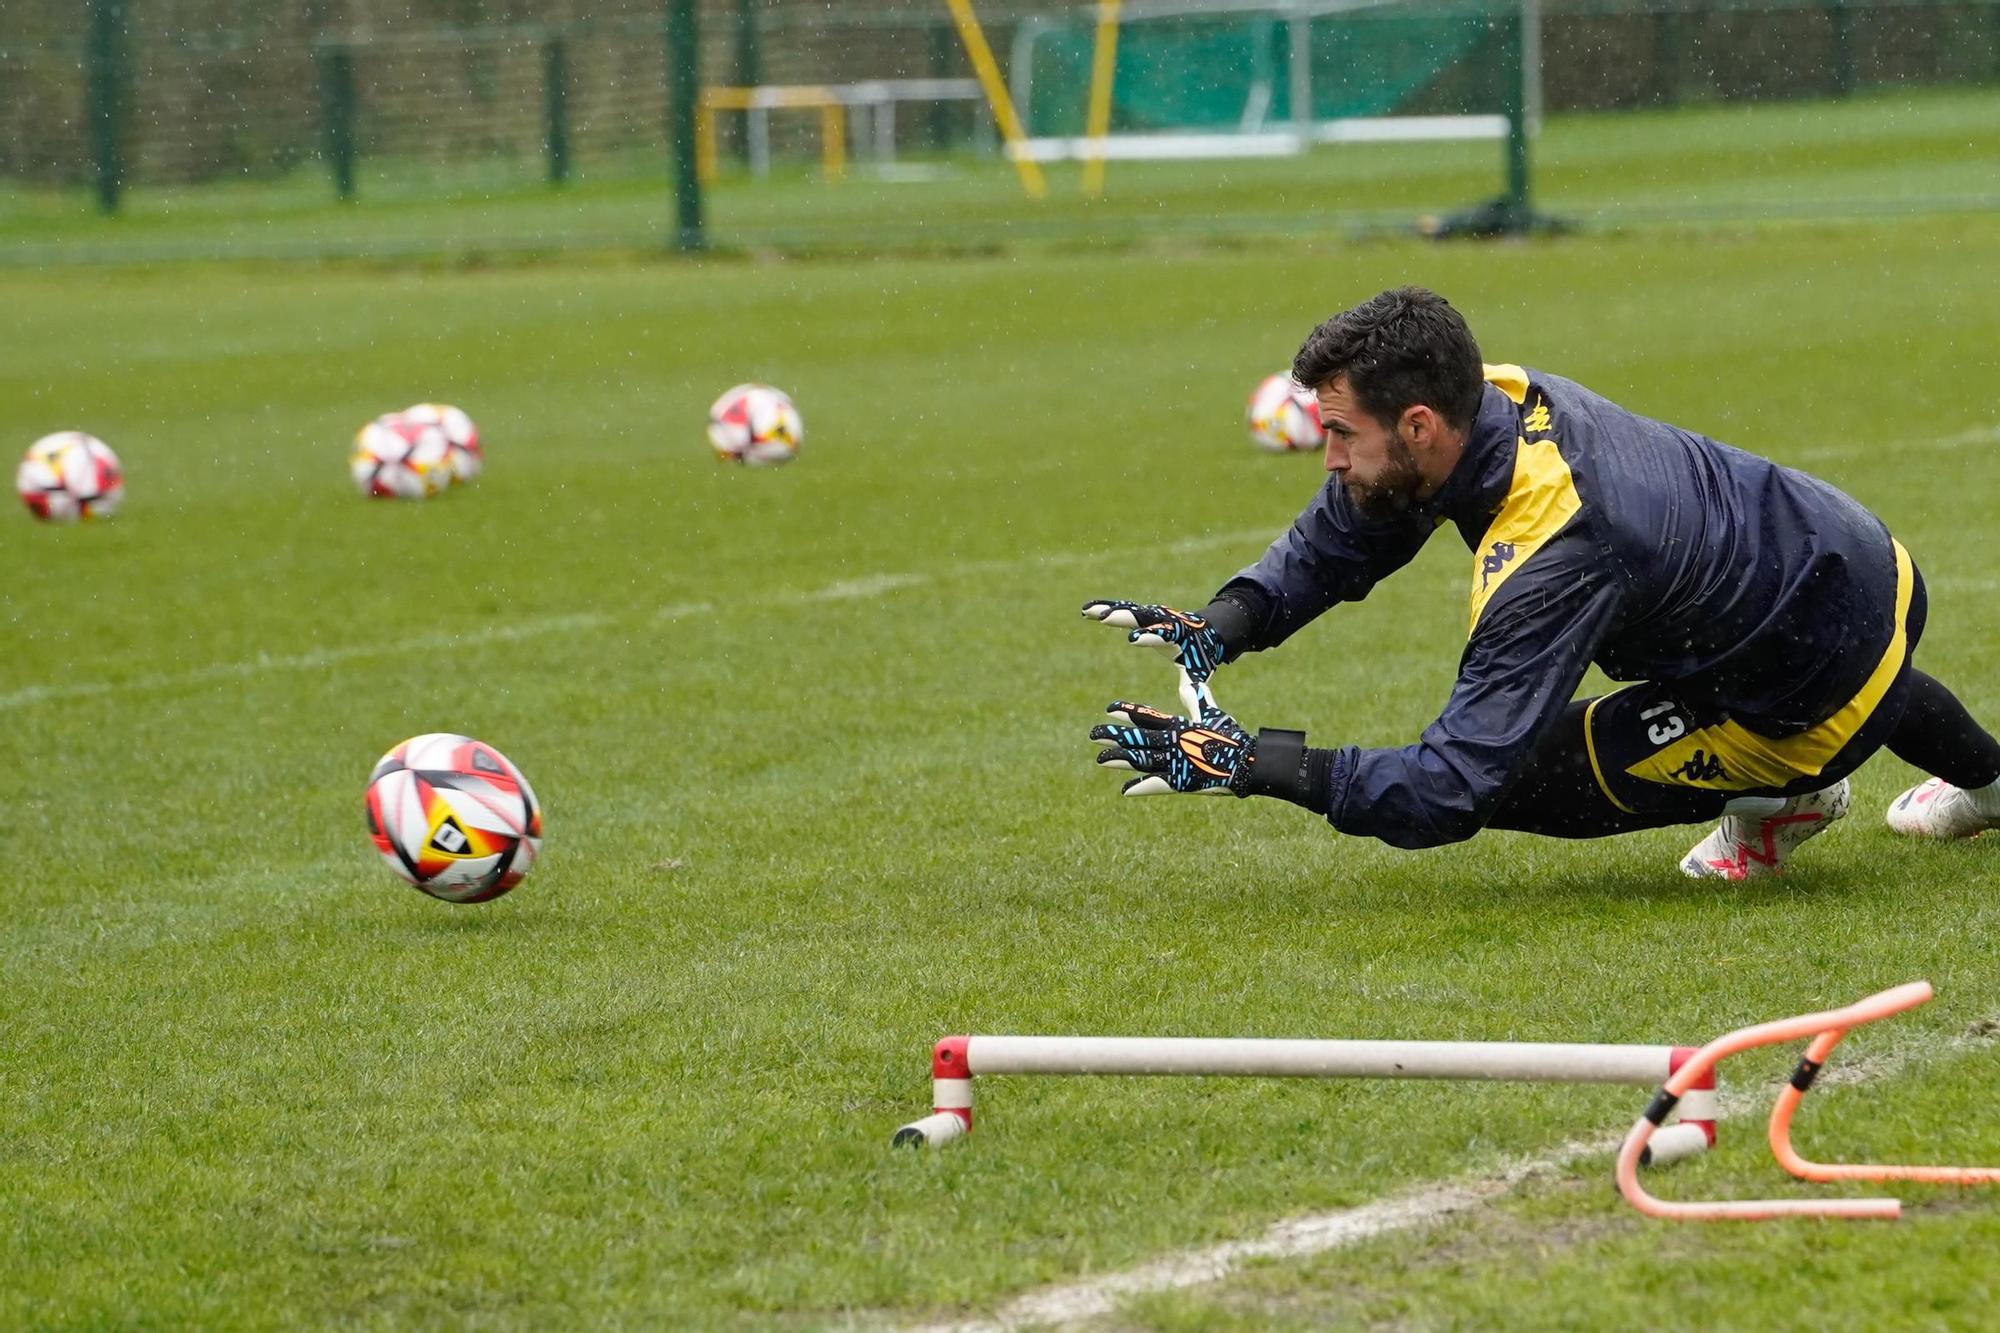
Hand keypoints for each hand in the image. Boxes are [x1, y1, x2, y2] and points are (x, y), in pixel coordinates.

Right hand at [1080, 598, 1228, 683]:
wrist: (1207, 631)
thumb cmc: (1200, 658)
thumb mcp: (1198, 674)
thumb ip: (1192, 688)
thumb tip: (1189, 709)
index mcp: (1179, 637)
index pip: (1164, 635)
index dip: (1149, 637)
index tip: (1132, 640)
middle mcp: (1166, 620)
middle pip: (1143, 617)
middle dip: (1125, 617)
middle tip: (1105, 617)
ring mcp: (1154, 614)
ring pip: (1129, 610)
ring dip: (1109, 610)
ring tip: (1087, 611)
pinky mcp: (1144, 614)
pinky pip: (1122, 609)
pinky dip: (1105, 608)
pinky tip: (1086, 610)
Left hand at [1090, 687, 1252, 796]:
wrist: (1249, 763)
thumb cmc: (1233, 738)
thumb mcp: (1213, 716)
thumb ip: (1199, 702)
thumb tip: (1193, 683)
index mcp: (1180, 726)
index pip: (1149, 717)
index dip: (1129, 712)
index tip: (1110, 708)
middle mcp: (1175, 742)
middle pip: (1139, 738)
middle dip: (1115, 736)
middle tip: (1094, 734)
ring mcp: (1178, 762)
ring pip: (1142, 759)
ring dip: (1121, 759)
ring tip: (1101, 760)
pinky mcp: (1184, 781)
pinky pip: (1158, 784)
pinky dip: (1142, 787)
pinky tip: (1126, 791)